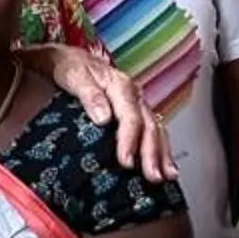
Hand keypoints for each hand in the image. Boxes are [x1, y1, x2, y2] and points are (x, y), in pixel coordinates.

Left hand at [37, 45, 176, 182]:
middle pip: (148, 126)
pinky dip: (162, 151)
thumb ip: (89, 94)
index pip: (130, 117)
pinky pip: (154, 133)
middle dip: (152, 153)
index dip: (130, 140)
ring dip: (162, 155)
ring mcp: (138, 106)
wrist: (72, 60)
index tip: (126, 162)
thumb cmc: (72, 68)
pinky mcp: (137, 115)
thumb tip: (104, 118)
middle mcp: (134, 97)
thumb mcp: (74, 76)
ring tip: (167, 177)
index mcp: (120, 86)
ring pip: (156, 130)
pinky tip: (166, 167)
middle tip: (152, 176)